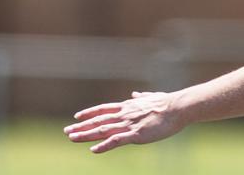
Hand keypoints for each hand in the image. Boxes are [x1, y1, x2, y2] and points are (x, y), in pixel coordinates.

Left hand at [64, 90, 186, 153]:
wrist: (176, 107)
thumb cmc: (166, 103)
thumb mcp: (151, 97)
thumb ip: (141, 97)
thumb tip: (135, 94)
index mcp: (127, 106)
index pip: (103, 109)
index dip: (89, 113)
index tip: (77, 116)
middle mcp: (123, 114)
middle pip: (98, 120)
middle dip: (81, 126)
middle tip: (67, 130)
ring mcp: (128, 124)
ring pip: (102, 130)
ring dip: (86, 135)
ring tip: (72, 138)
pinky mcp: (135, 134)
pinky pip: (116, 141)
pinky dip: (103, 146)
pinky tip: (93, 150)